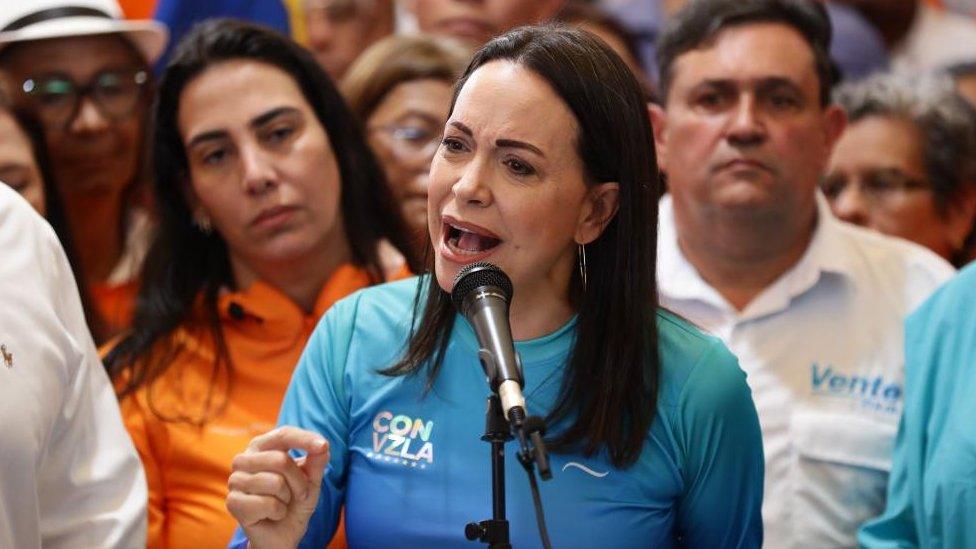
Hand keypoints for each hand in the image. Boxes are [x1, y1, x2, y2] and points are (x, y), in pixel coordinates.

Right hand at [226, 426, 329, 548]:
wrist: (283, 533)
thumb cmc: (295, 501)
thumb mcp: (311, 480)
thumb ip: (316, 462)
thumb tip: (323, 447)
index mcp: (262, 446)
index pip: (284, 435)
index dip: (304, 439)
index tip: (323, 446)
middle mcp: (244, 459)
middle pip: (281, 460)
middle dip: (299, 481)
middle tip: (300, 494)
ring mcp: (235, 480)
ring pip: (275, 482)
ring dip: (288, 498)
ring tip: (283, 503)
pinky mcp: (233, 502)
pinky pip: (266, 503)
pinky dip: (278, 511)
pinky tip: (272, 514)